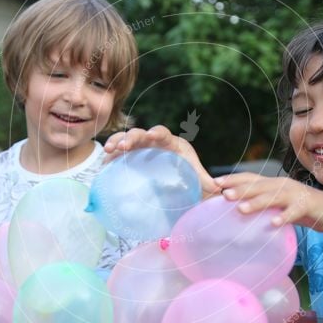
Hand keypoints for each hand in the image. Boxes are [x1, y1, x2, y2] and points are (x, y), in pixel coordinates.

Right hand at [104, 125, 219, 196]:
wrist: (175, 175)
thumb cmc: (186, 171)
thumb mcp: (196, 176)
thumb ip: (204, 180)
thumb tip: (218, 189)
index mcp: (170, 142)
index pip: (163, 133)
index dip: (157, 132)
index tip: (152, 135)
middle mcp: (153, 142)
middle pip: (140, 134)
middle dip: (131, 137)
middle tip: (123, 146)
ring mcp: (139, 148)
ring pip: (126, 140)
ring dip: (117, 142)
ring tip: (109, 150)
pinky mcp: (129, 157)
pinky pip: (117, 153)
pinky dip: (110, 156)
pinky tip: (104, 163)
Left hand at [216, 172, 322, 230]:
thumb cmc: (299, 208)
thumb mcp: (278, 204)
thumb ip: (261, 204)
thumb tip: (235, 210)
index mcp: (273, 184)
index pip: (250, 178)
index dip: (233, 179)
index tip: (215, 183)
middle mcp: (282, 185)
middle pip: (259, 185)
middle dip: (240, 190)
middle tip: (224, 195)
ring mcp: (295, 194)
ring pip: (273, 197)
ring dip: (257, 203)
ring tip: (241, 209)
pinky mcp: (306, 205)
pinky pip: (294, 212)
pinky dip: (284, 217)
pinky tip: (274, 224)